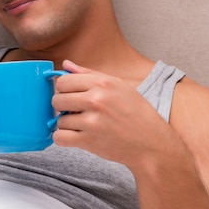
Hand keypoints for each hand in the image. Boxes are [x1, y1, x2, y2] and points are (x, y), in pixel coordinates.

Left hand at [51, 60, 178, 168]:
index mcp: (102, 83)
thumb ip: (89, 74)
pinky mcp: (89, 141)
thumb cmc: (137, 113)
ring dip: (67, 124)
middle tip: (75, 111)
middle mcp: (96, 100)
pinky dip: (63, 138)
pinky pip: (59, 137)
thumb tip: (65, 64)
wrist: (152, 144)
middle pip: (56, 100)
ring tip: (82, 125)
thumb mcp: (118, 86)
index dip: (63, 89)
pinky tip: (75, 136)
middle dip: (63, 107)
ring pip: (59, 120)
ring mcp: (92, 122)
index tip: (70, 95)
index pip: (63, 81)